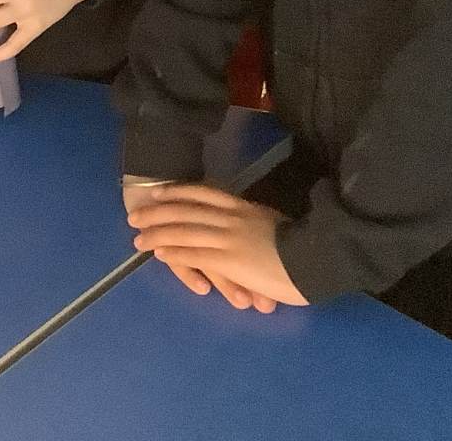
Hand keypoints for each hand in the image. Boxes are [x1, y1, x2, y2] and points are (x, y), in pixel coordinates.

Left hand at [126, 182, 306, 309]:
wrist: (317, 259)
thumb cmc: (303, 246)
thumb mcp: (274, 223)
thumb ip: (256, 222)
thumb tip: (247, 223)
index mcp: (243, 206)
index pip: (203, 193)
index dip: (178, 191)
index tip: (158, 192)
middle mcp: (230, 217)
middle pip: (185, 210)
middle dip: (157, 212)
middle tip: (135, 215)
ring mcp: (228, 237)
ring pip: (183, 231)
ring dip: (157, 234)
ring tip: (138, 238)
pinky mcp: (228, 260)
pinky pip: (194, 253)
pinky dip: (174, 253)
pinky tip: (159, 254)